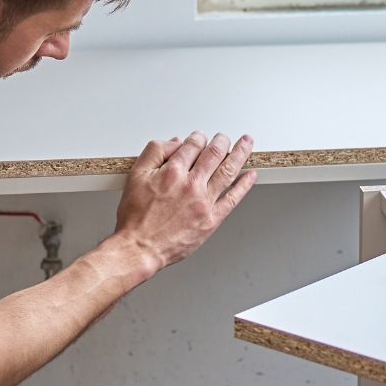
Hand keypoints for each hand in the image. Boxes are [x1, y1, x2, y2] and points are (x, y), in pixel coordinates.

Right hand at [112, 131, 256, 269]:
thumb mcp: (135, 175)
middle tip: (225, 137)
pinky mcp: (211, 220)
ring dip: (240, 154)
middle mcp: (192, 185)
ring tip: (246, 143)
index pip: (194, 145)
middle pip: (215, 153)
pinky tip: (250, 176)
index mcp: (173, 172)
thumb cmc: (136, 217)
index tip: (201, 137)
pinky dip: (244, 185)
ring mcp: (204, 202)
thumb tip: (174, 143)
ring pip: (228, 171)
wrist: (139, 248)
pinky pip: (233, 199)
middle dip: (222, 141)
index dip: (199, 137)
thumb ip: (154, 153)